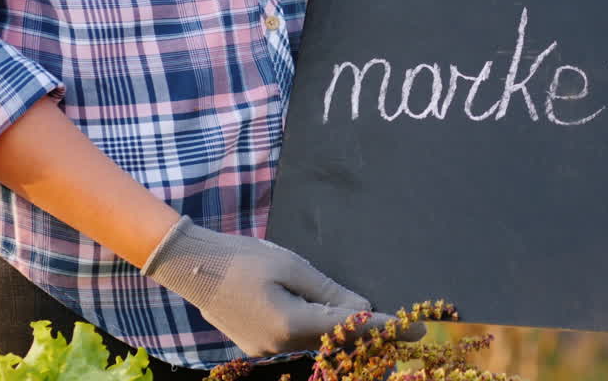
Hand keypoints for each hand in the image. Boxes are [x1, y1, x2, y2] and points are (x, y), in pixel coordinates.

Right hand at [141, 215, 425, 356]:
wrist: (191, 265)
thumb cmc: (242, 257)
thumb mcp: (291, 266)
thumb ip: (328, 290)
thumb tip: (361, 306)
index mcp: (290, 325)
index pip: (348, 328)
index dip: (383, 328)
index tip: (416, 329)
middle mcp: (279, 346)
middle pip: (332, 339)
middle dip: (364, 331)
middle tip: (401, 326)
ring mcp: (264, 349)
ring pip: (314, 340)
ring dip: (339, 328)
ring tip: (370, 319)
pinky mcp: (255, 344)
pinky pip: (295, 338)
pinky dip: (315, 328)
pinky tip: (328, 315)